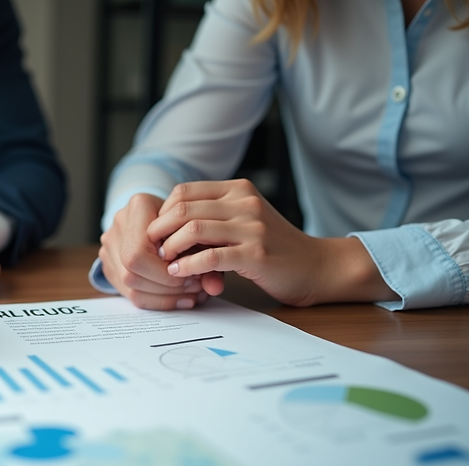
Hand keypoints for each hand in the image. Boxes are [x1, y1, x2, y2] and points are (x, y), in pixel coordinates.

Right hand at [98, 193, 207, 309]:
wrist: (165, 211)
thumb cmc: (187, 219)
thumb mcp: (201, 232)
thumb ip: (208, 256)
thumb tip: (214, 287)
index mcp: (139, 207)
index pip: (138, 254)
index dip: (164, 273)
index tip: (191, 275)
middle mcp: (119, 224)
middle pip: (130, 273)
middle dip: (166, 287)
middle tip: (194, 288)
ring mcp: (110, 243)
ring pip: (128, 285)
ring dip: (163, 296)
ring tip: (190, 293)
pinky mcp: (110, 262)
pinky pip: (128, 291)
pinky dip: (157, 299)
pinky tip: (179, 298)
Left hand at [150, 179, 397, 305]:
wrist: (316, 266)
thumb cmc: (274, 246)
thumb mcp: (243, 221)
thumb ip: (213, 217)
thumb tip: (164, 228)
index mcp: (238, 190)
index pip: (184, 192)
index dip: (163, 213)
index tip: (155, 233)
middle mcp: (245, 203)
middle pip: (183, 208)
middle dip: (160, 230)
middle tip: (152, 248)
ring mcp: (252, 227)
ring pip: (193, 229)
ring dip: (171, 248)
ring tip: (165, 262)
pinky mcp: (255, 255)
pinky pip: (210, 257)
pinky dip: (187, 265)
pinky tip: (179, 273)